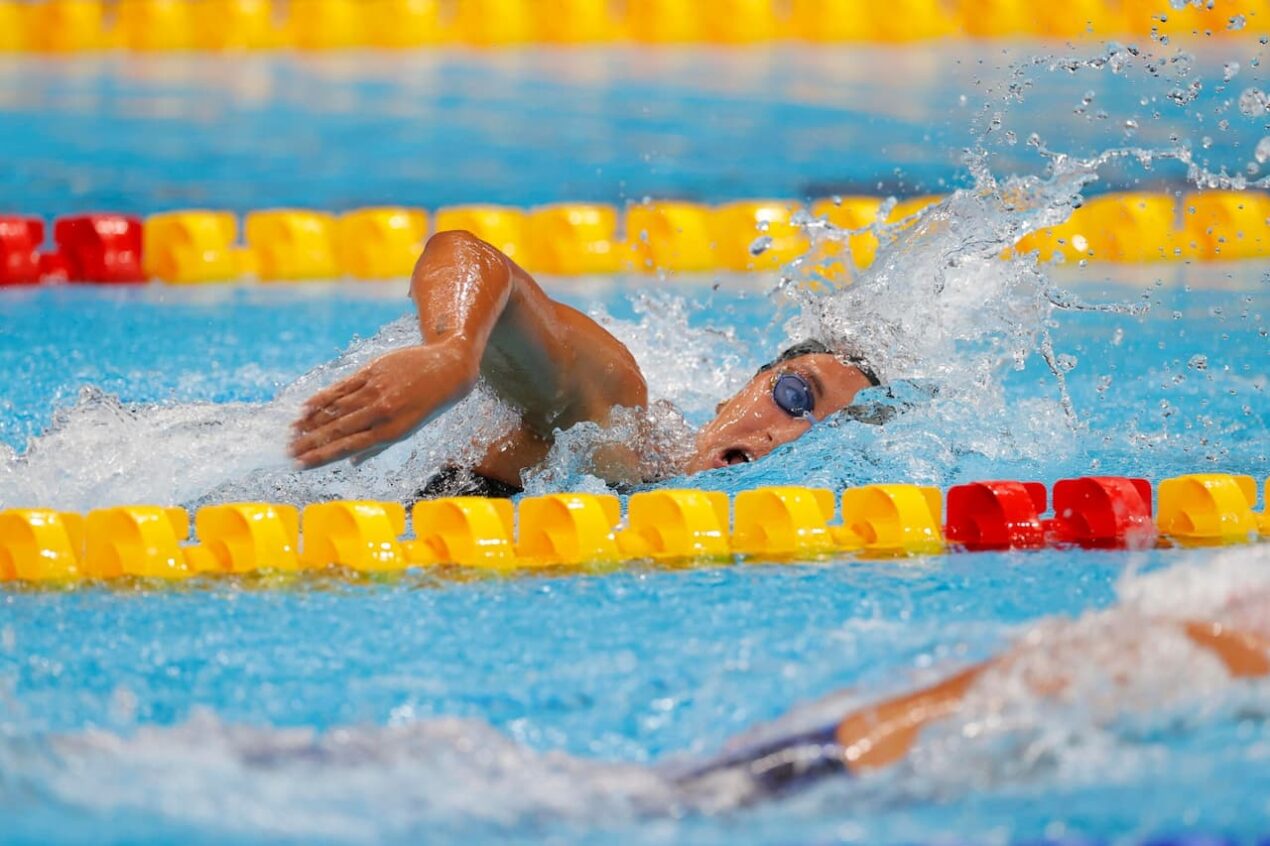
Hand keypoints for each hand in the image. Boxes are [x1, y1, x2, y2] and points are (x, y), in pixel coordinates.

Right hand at [289, 342, 478, 468]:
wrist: (449, 368)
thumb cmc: (429, 403)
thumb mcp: (410, 430)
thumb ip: (378, 446)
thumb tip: (351, 463)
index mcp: (392, 432)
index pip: (349, 447)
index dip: (322, 457)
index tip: (301, 465)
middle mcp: (382, 412)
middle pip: (337, 429)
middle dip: (310, 442)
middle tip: (288, 451)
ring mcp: (375, 390)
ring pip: (336, 408)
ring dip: (311, 422)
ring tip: (292, 433)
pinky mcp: (372, 371)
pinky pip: (342, 387)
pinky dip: (323, 398)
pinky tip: (305, 407)